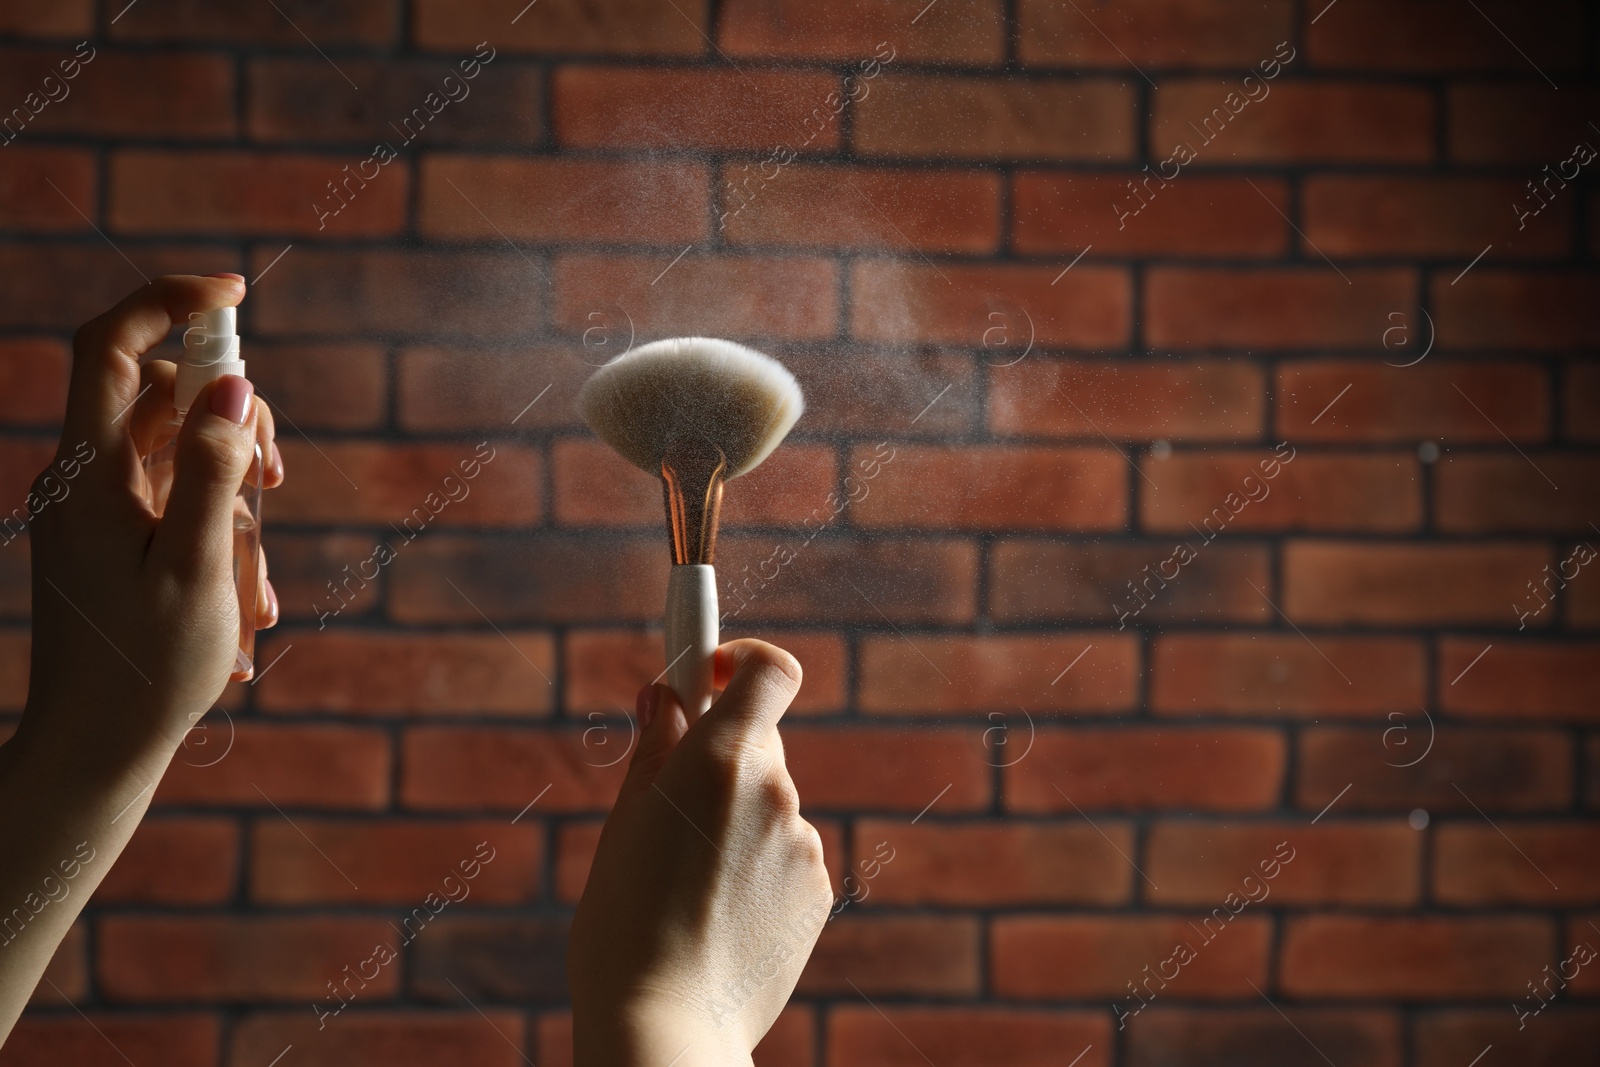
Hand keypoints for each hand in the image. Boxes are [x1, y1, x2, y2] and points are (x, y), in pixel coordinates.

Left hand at [0, 274, 283, 1038]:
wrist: (92, 751)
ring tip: (259, 580)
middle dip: (231, 419)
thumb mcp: (195, 567)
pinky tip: (247, 602)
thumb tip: (232, 385)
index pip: (112, 345)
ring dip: (233, 489)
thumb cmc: (146, 670)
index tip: (236, 291)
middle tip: (278, 477)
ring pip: (175, 451)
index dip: (169, 300)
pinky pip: (172, 502)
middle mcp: (80, 480)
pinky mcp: (111, 543)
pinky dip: (217, 528)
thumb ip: (209, 469)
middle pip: (158, 394)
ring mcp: (93, 513)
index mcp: (87, 475)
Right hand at [568, 640, 831, 1065]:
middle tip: (673, 800)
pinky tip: (717, 913)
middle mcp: (775, 789)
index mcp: (723, 758)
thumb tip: (666, 695)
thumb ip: (656, 747)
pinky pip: (785, 855)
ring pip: (769, 805)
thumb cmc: (626, 920)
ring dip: (736, 821)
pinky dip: (757, 867)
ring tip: (686, 882)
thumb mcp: (627, 819)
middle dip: (722, 757)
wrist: (667, 1022)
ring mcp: (803, 842)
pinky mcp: (819, 890)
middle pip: (760, 742)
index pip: (771, 670)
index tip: (712, 674)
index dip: (743, 662)